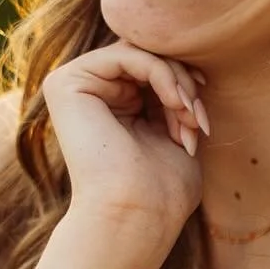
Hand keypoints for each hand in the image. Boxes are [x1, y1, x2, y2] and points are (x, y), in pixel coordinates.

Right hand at [42, 40, 208, 252]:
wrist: (138, 214)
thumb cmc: (161, 188)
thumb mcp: (174, 128)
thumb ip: (172, 95)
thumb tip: (189, 67)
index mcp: (108, 104)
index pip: (151, 69)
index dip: (184, 83)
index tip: (203, 115)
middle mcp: (87, 92)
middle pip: (146, 57)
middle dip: (183, 85)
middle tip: (199, 120)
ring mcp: (72, 86)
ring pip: (140, 54)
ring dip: (178, 84)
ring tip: (191, 119)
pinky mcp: (66, 83)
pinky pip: (128, 55)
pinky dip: (162, 75)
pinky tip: (177, 104)